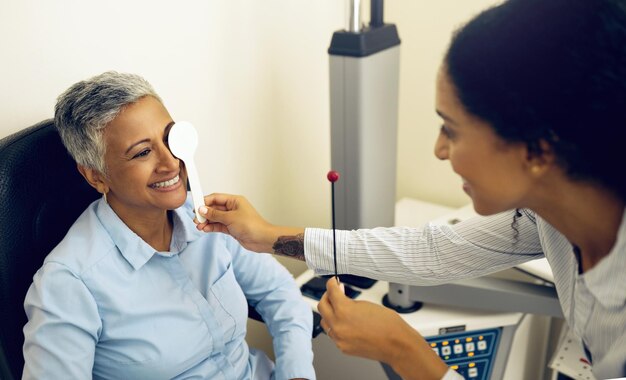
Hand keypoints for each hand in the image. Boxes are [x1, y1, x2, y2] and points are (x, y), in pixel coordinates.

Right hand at [195, 193, 301, 252]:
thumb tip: (202, 209)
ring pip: (216, 218)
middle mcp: (233, 208)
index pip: (216, 198)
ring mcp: (232, 218)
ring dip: (207, 221)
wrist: (261, 239)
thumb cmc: (251, 225)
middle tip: (196, 219)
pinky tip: (205, 229)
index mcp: (234, 201)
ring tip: (199, 226)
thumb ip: (215, 214)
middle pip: (214, 208)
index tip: (196, 206)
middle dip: (204, 213)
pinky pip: (219, 225)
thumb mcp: (230, 218)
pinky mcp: (232, 228)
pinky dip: (212, 227)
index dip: (205, 201)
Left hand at [317, 278, 447, 379]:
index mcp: (343, 310)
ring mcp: (339, 338)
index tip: (333, 282)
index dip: (331, 284)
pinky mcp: (342, 347)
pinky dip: (336, 327)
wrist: (397, 344)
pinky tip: (344, 323)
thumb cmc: (388, 324)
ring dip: (329, 313)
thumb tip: (341, 298)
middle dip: (327, 297)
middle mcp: (338, 325)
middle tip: (334, 293)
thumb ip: (349, 301)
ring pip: (324, 322)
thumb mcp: (366, 304)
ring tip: (339, 309)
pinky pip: (333, 334)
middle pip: (322, 306)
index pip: (330, 292)